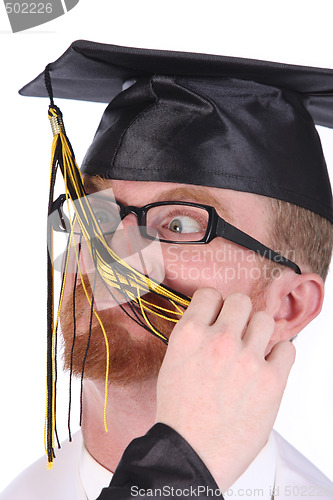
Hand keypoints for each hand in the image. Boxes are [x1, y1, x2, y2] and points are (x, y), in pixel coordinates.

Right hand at [155, 289, 295, 490]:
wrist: (190, 453)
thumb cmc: (180, 414)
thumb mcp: (173, 363)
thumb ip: (194, 338)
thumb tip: (213, 322)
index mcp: (190, 335)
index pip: (209, 294)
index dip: (214, 304)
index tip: (217, 314)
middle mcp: (219, 340)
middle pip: (240, 301)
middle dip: (238, 314)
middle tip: (236, 331)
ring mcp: (247, 359)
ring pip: (264, 319)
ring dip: (259, 332)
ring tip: (252, 350)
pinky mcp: (271, 380)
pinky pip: (287, 348)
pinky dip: (279, 355)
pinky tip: (267, 367)